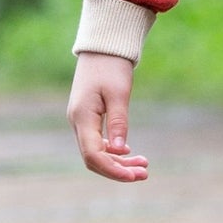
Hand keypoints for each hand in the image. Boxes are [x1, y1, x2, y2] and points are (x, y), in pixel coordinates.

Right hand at [67, 52, 148, 181]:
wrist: (103, 47)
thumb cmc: (112, 66)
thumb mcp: (119, 93)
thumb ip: (118, 122)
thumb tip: (120, 151)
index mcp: (82, 118)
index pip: (94, 155)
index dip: (113, 170)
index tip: (135, 176)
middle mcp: (78, 122)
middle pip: (95, 158)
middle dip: (119, 169)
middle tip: (145, 173)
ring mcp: (81, 120)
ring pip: (97, 151)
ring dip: (118, 161)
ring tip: (143, 166)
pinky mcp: (88, 116)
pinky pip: (98, 141)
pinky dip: (113, 149)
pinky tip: (129, 152)